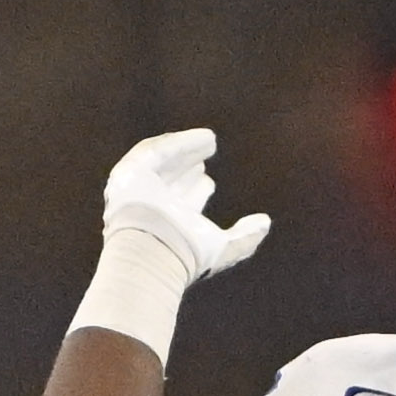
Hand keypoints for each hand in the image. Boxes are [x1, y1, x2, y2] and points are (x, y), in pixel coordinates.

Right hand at [103, 128, 270, 285]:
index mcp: (169, 227)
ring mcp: (139, 188)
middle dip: (188, 165)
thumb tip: (266, 222)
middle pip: (171, 180)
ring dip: (186, 149)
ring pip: (163, 163)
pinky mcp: (130, 172)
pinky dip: (179, 143)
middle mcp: (153, 206)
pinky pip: (155, 151)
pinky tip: (202, 139)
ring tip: (209, 140)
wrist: (154, 250)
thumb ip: (245, 238)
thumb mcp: (223, 250)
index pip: (180, 205)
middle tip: (208, 150)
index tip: (209, 181)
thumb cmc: (188, 256)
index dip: (196, 190)